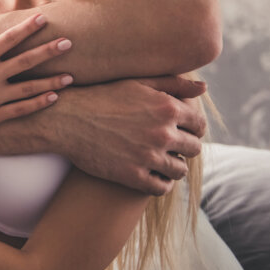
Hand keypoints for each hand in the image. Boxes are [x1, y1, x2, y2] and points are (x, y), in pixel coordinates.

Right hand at [0, 14, 73, 155]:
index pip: (8, 39)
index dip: (27, 28)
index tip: (43, 19)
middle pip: (26, 61)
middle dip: (49, 50)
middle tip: (68, 43)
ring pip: (30, 88)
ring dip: (52, 81)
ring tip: (70, 76)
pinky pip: (22, 109)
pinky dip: (39, 103)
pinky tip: (53, 98)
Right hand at [56, 76, 206, 195]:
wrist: (65, 120)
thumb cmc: (101, 97)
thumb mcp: (136, 83)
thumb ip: (172, 84)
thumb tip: (204, 89)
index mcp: (167, 108)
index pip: (199, 126)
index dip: (191, 129)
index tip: (180, 131)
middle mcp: (162, 133)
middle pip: (193, 149)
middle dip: (183, 147)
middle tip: (167, 146)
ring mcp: (148, 157)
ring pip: (179, 170)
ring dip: (172, 166)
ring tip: (157, 160)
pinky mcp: (133, 176)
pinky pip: (161, 187)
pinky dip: (160, 183)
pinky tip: (149, 174)